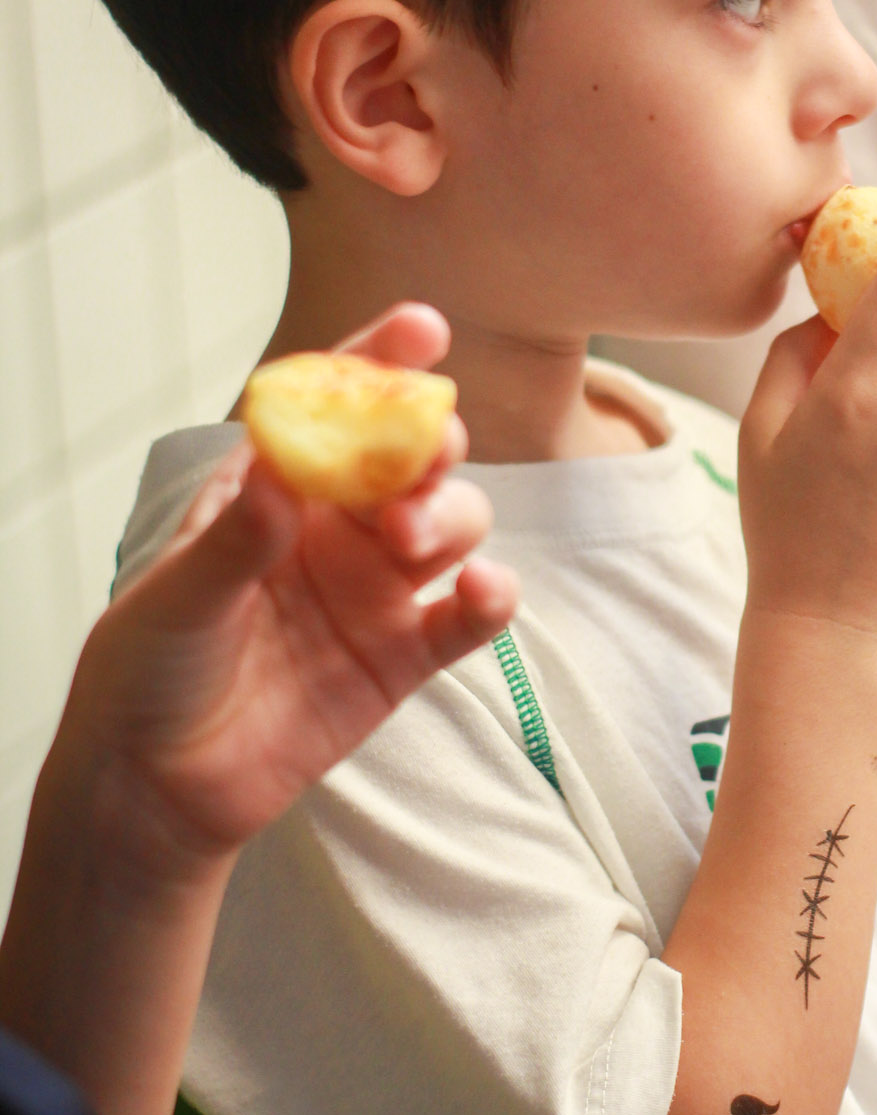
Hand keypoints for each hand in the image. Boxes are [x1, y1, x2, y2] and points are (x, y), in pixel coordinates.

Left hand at [53, 302, 518, 875]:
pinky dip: (491, 597)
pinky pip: (466, 616)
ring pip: (450, 522)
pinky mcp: (403, 655)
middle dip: (427, 441)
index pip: (334, 404)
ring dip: (449, 515)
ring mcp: (375, 587)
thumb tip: (286, 474)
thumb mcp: (178, 595)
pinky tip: (484, 592)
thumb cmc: (149, 668)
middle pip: (409, 456)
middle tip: (418, 456)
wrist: (155, 785)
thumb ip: (238, 540)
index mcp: (275, 485)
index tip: (424, 328)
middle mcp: (335, 525)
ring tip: (412, 538)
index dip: (381, 360)